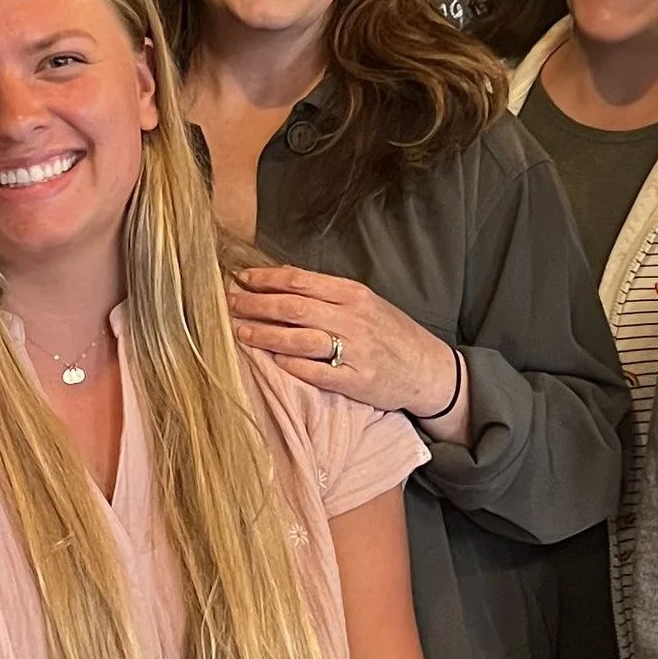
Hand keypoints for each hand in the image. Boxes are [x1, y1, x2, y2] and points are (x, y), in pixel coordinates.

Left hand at [231, 266, 458, 419]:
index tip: (241, 279)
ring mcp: (355, 351)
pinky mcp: (356, 381)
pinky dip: (291, 366)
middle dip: (256, 305)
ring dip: (265, 336)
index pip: (301, 281)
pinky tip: (273, 361)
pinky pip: (315, 372)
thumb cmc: (392, 334)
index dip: (266, 279)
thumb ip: (328, 292)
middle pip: (293, 308)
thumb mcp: (366, 303)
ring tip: (240, 333)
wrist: (428, 370)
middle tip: (229, 304)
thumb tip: (283, 277)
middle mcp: (353, 319)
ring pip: (299, 340)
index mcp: (354, 295)